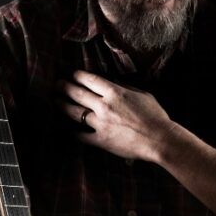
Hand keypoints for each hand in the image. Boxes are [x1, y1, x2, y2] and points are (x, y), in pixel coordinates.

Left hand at [57, 70, 173, 161]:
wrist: (159, 140)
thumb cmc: (155, 116)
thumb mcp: (142, 95)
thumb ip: (125, 88)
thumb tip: (113, 83)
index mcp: (115, 92)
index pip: (90, 80)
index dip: (78, 75)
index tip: (72, 74)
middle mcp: (104, 106)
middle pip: (77, 93)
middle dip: (64, 87)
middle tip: (57, 84)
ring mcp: (101, 124)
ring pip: (74, 112)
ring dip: (62, 105)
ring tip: (56, 101)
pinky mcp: (101, 140)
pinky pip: (80, 135)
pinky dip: (72, 131)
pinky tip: (66, 128)